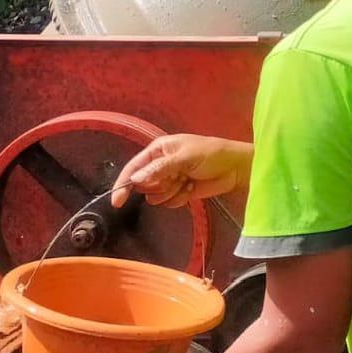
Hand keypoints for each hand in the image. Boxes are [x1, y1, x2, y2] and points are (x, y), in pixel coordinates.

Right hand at [111, 134, 251, 208]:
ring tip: (187, 181)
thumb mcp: (184, 158)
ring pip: (156, 196)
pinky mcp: (178, 192)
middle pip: (143, 184)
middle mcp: (159, 164)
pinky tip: (193, 188)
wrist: (234, 168)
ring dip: (171, 192)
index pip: (133, 167)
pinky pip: (169, 202)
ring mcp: (169, 179)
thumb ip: (159, 168)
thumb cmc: (211, 155)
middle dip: (159, 185)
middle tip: (177, 177)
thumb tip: (135, 179)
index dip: (123, 184)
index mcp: (158, 150)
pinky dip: (180, 197)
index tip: (117, 201)